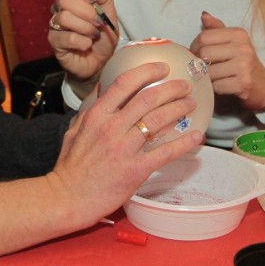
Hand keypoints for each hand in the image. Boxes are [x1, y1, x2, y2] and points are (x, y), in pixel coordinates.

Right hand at [48, 0, 118, 92]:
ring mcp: (54, 26)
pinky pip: (67, 37)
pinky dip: (83, 42)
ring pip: (64, 18)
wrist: (102, 61)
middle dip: (87, 11)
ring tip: (94, 35)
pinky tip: (87, 45)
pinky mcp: (54, 42)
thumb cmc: (103, 36)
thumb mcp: (110, 13)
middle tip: (98, 22)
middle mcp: (59, 9)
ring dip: (86, 28)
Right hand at [49, 61, 203, 225]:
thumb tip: (102, 101)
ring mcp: (124, 148)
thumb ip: (89, 115)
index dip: (147, 71)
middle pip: (148, 98)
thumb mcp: (74, 132)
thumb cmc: (70, 168)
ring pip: (159, 120)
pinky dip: (183, 142)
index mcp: (97, 115)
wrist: (68, 198)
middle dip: (171, 88)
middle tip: (184, 86)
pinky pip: (165, 152)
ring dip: (179, 109)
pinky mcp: (136, 169)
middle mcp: (112, 127)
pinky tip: (196, 136)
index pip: (125, 83)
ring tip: (190, 104)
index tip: (162, 67)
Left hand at [189, 12, 264, 109]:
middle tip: (204, 67)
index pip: (204, 37)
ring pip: (209, 71)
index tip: (197, 53)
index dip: (195, 47)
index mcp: (239, 34)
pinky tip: (223, 85)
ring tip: (215, 76)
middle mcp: (243, 48)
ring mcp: (244, 66)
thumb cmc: (242, 61)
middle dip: (199, 62)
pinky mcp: (243, 83)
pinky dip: (215, 88)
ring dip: (207, 77)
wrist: (262, 85)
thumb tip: (204, 15)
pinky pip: (217, 86)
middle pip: (205, 53)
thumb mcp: (232, 41)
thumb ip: (216, 28)